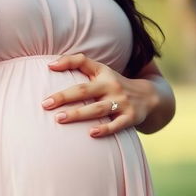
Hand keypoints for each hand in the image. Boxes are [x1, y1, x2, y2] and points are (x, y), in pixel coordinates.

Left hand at [42, 53, 158, 136]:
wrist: (150, 97)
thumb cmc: (114, 86)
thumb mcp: (101, 72)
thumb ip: (78, 65)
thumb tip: (49, 65)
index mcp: (103, 74)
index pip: (84, 62)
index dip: (67, 62)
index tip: (49, 67)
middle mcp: (112, 86)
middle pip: (85, 90)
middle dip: (65, 97)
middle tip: (45, 104)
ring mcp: (121, 103)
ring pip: (97, 109)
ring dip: (78, 114)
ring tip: (59, 119)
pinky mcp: (130, 118)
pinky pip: (117, 125)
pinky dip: (105, 129)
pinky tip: (91, 133)